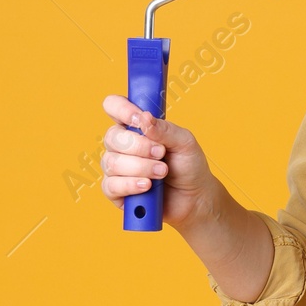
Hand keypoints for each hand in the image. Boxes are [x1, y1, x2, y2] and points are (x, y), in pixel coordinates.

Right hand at [99, 95, 217, 230]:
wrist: (195, 198)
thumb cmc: (189, 166)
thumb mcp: (184, 142)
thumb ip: (164, 129)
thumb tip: (144, 118)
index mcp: (137, 127)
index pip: (114, 106)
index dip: (121, 109)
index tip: (138, 119)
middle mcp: (122, 145)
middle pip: (112, 137)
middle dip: (139, 147)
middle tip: (161, 154)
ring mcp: (116, 168)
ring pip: (112, 162)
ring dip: (140, 167)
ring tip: (162, 172)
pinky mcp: (116, 191)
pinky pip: (111, 185)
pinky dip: (130, 185)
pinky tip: (146, 186)